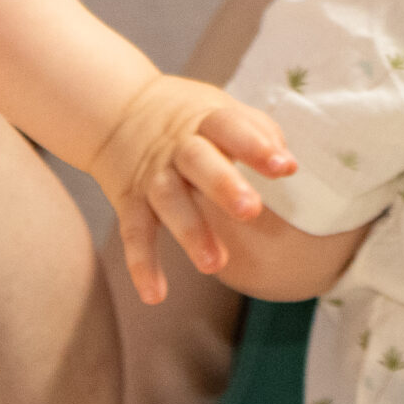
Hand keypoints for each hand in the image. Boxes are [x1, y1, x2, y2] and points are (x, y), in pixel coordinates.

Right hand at [91, 76, 294, 306]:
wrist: (115, 108)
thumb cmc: (187, 119)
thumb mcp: (219, 109)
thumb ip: (256, 132)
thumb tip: (289, 165)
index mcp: (205, 121)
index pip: (231, 127)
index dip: (256, 146)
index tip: (284, 168)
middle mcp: (177, 148)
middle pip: (198, 161)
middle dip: (223, 185)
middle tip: (251, 210)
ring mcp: (152, 175)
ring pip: (169, 200)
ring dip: (190, 231)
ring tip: (214, 264)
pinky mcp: (130, 201)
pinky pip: (134, 233)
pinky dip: (142, 264)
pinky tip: (156, 294)